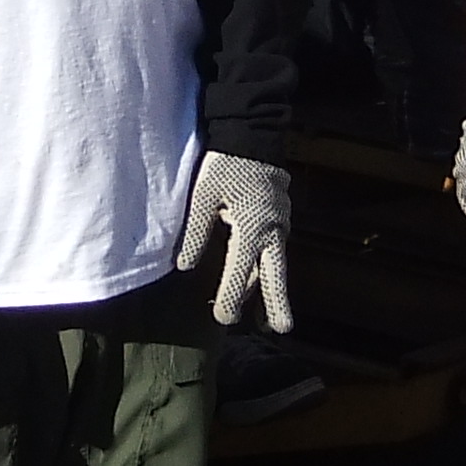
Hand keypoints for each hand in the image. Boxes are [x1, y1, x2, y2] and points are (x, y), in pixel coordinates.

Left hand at [177, 152, 297, 332]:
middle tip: (280, 330)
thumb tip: (184, 266)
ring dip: (271, 291)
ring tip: (269, 321)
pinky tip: (260, 284)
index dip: (230, 297)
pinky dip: (268, 271)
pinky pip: (274, 252)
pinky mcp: (279, 218)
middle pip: (274, 275)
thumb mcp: (203, 193)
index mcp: (251, 226)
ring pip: (275, 265)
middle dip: (277, 304)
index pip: (239, 271)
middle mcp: (271, 230)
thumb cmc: (225, 163)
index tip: (223, 319)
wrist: (253, 135)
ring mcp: (279, 224)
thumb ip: (195, 231)